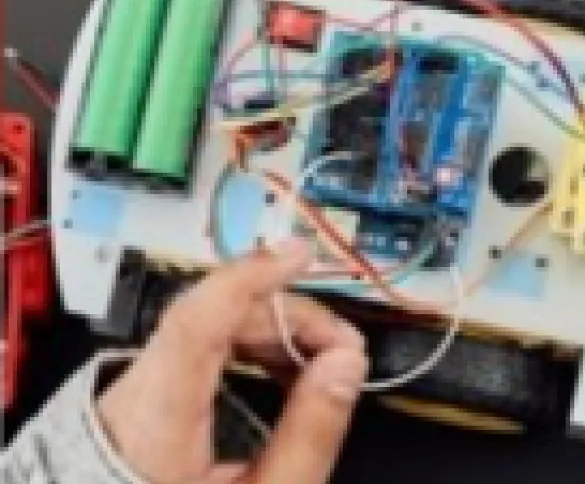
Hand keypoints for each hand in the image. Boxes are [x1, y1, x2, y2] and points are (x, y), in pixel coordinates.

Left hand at [98, 239, 367, 483]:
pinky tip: (282, 373)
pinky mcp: (142, 399)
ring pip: (210, 328)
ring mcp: (133, 394)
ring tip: (319, 367)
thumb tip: (345, 366)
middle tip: (343, 350)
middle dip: (290, 319)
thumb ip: (310, 434)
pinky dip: (247, 349)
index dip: (252, 278)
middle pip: (217, 317)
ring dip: (274, 334)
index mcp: (159, 420)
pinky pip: (199, 349)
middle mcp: (136, 395)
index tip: (296, 256)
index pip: (200, 319)